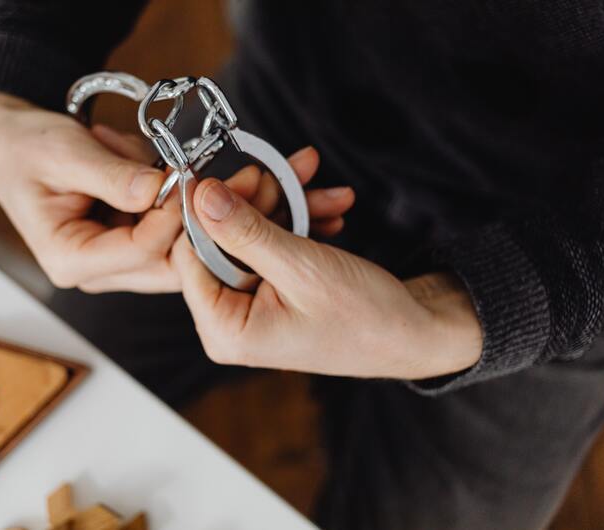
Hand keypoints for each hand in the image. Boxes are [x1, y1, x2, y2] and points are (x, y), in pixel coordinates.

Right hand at [0, 92, 352, 292]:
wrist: (13, 142)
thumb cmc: (26, 148)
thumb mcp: (61, 153)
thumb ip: (112, 174)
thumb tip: (162, 190)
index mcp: (74, 261)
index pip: (143, 248)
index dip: (179, 214)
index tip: (205, 178)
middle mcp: (104, 269)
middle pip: (178, 258)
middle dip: (229, 223)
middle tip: (276, 189)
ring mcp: (125, 257)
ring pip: (192, 248)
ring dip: (237, 219)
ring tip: (288, 188)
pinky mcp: (140, 239)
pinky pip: (187, 231)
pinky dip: (220, 211)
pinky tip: (267, 191)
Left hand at [171, 177, 482, 379]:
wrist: (415, 333)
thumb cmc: (365, 317)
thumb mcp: (300, 267)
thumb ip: (245, 230)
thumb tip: (201, 195)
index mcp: (224, 330)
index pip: (188, 256)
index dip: (210, 210)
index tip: (243, 175)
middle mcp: (230, 322)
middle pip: (220, 241)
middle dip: (260, 201)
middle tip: (290, 171)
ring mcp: (251, 307)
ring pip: (250, 236)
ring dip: (287, 206)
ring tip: (325, 187)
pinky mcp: (272, 292)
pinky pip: (272, 245)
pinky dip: (298, 223)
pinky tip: (329, 209)